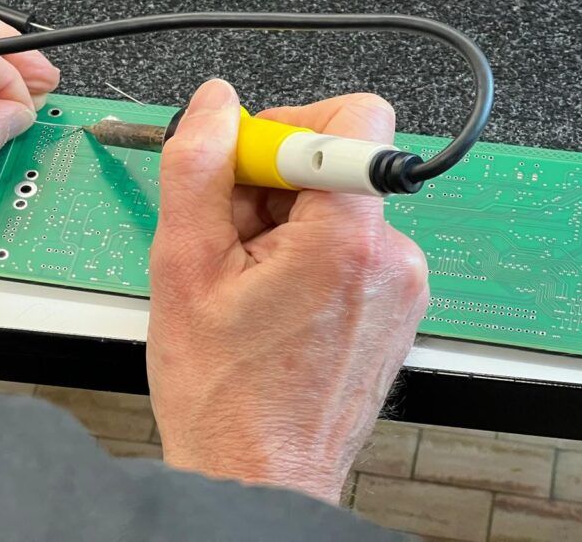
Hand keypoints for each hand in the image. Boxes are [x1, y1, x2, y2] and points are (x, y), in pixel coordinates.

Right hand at [146, 80, 427, 502]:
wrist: (258, 475)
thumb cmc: (224, 394)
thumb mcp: (183, 267)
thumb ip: (197, 168)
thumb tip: (213, 105)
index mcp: (347, 239)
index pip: (352, 116)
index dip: (283, 127)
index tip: (241, 170)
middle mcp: (391, 258)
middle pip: (335, 163)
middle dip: (269, 186)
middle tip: (225, 241)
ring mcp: (398, 287)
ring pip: (336, 206)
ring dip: (281, 224)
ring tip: (243, 283)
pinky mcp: (392, 309)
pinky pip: (349, 246)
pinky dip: (304, 255)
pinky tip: (267, 301)